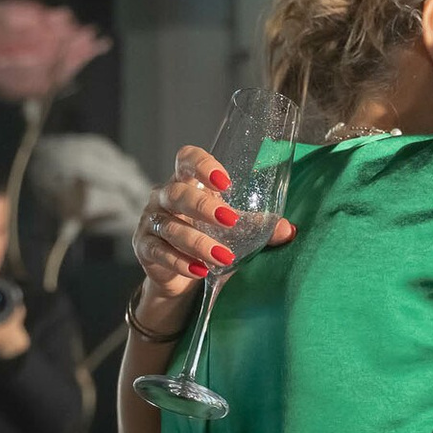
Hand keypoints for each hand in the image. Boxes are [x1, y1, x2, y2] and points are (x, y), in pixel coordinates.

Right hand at [132, 146, 296, 327]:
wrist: (177, 273)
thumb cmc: (205, 236)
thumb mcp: (231, 229)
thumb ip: (256, 226)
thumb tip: (288, 230)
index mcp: (186, 181)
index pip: (186, 159)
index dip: (202, 164)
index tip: (226, 181)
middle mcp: (164, 196)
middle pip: (177, 193)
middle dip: (203, 207)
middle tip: (229, 221)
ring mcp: (151, 221)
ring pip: (170, 227)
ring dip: (197, 242)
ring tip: (223, 257)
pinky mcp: (144, 247)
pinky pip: (159, 252)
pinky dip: (180, 262)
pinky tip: (200, 271)